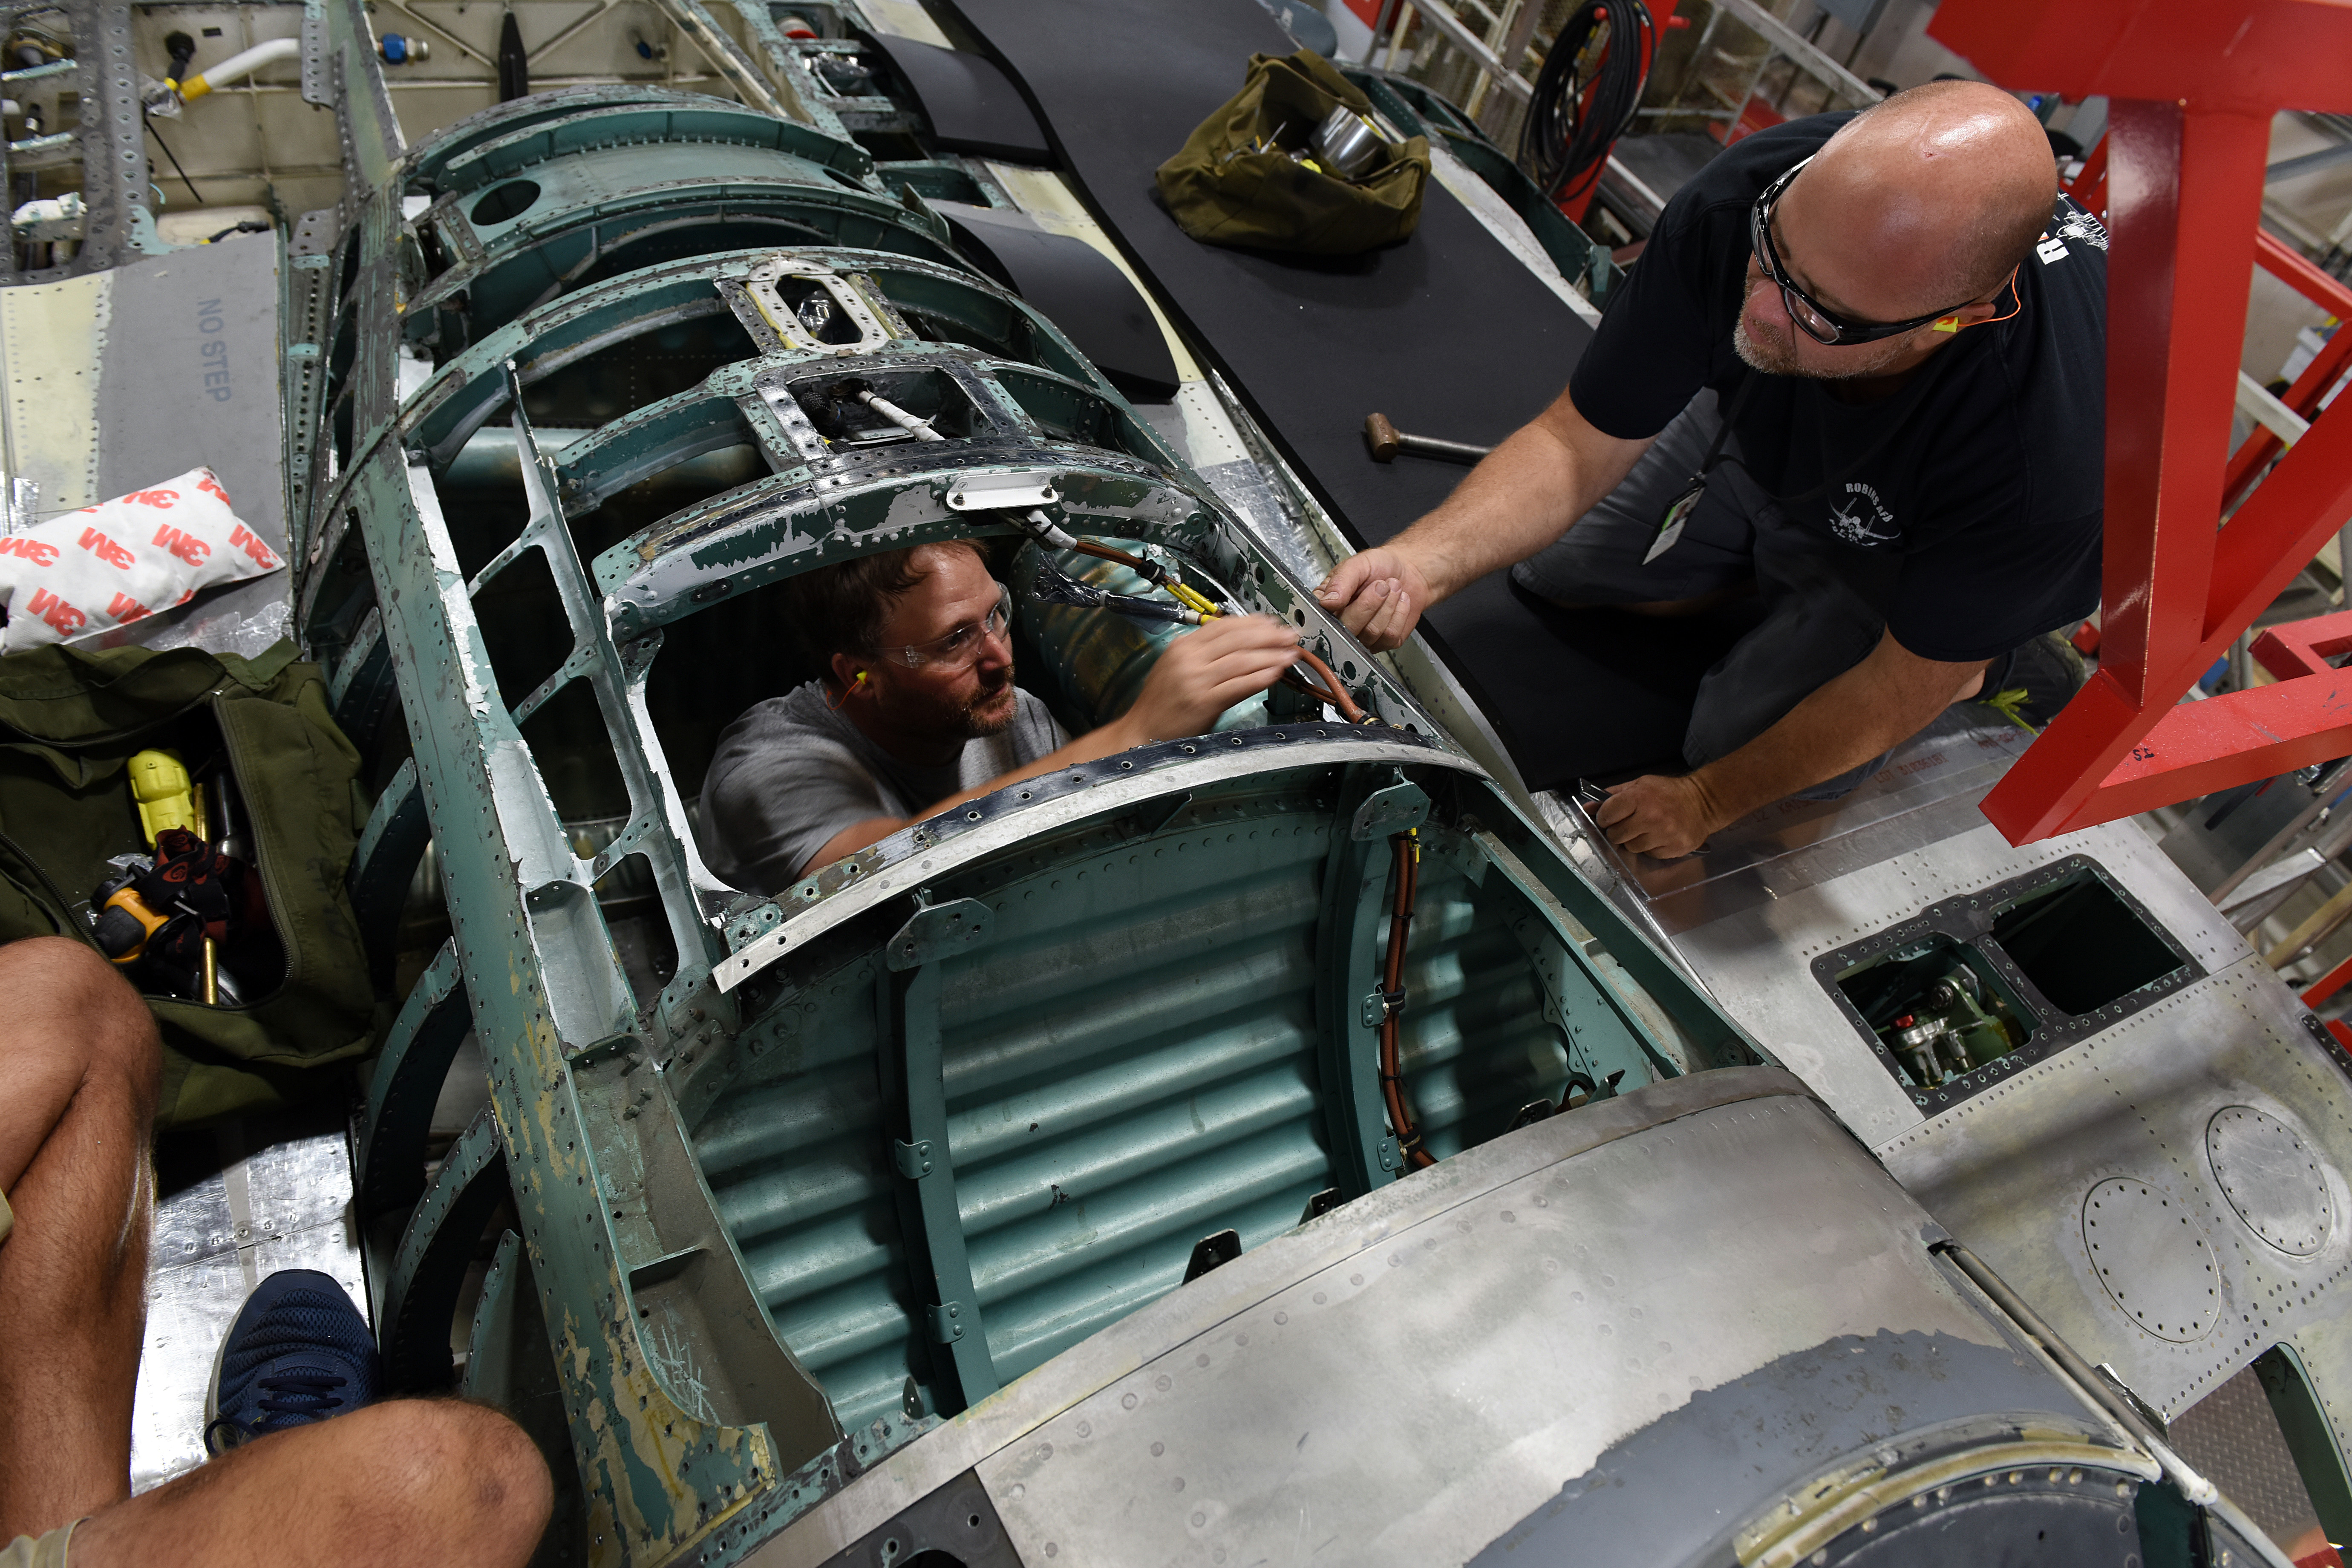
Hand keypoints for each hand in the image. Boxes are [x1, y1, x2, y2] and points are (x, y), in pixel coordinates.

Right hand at [1119, 614, 1301, 742]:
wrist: (1141, 732)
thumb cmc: (1161, 703)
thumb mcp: (1177, 667)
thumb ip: (1204, 654)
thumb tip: (1240, 644)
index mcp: (1182, 646)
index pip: (1223, 625)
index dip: (1253, 623)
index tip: (1272, 623)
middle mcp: (1189, 659)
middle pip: (1236, 639)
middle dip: (1269, 636)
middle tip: (1290, 636)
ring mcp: (1196, 680)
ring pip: (1241, 660)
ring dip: (1271, 655)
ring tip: (1290, 654)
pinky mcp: (1203, 702)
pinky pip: (1238, 686)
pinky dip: (1259, 678)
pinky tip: (1275, 674)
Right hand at [1316, 546, 1432, 651]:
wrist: (1406, 571)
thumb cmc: (1378, 566)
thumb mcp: (1356, 565)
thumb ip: (1340, 581)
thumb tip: (1326, 603)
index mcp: (1327, 606)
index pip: (1322, 619)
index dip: (1337, 610)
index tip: (1353, 593)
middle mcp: (1342, 625)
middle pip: (1348, 630)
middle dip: (1369, 604)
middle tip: (1381, 585)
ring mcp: (1363, 637)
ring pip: (1372, 633)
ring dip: (1388, 606)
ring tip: (1392, 588)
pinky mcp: (1384, 642)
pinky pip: (1390, 636)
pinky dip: (1399, 614)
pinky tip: (1399, 601)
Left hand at [1594, 774, 1717, 858]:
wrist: (1703, 802)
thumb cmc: (1668, 792)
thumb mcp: (1640, 785)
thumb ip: (1613, 796)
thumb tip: (1588, 808)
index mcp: (1640, 798)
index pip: (1607, 814)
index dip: (1605, 817)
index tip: (1610, 816)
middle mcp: (1651, 818)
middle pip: (1616, 835)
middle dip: (1618, 830)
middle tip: (1628, 823)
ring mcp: (1663, 835)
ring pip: (1631, 847)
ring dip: (1634, 840)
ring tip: (1646, 829)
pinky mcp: (1673, 849)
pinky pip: (1649, 854)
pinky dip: (1650, 847)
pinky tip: (1658, 836)